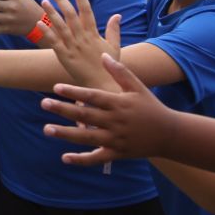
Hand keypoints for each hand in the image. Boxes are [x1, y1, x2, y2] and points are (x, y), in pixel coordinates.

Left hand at [38, 0, 120, 88]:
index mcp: (94, 34)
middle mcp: (83, 38)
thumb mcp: (115, 46)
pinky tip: (39, 23)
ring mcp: (73, 47)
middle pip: (71, 15)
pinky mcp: (64, 56)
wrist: (102, 85)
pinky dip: (47, 32)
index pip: (87, 11)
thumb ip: (114, 30)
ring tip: (44, 1)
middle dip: (62, 1)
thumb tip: (117, 15)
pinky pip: (54, 41)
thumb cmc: (108, 66)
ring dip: (52, 13)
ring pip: (61, 26)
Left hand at [40, 53, 173, 165]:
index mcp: (119, 104)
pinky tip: (65, 158)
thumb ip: (120, 72)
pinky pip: (97, 158)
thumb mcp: (138, 87)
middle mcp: (115, 122)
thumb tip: (102, 55)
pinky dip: (82, 160)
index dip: (74, 92)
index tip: (56, 87)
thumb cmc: (151, 107)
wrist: (170, 134)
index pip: (93, 96)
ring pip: (87, 137)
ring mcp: (116, 139)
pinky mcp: (117, 153)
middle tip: (43, 104)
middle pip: (85, 115)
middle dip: (63, 110)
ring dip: (66, 134)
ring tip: (47, 129)